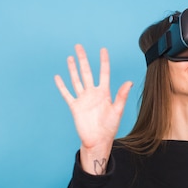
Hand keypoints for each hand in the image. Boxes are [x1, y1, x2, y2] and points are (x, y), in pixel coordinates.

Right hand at [54, 44, 132, 173]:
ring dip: (72, 69)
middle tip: (79, 46)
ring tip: (70, 57)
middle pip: (87, 72)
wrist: (98, 141)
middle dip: (83, 59)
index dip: (103, 61)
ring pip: (76, 80)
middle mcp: (93, 93)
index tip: (103, 49)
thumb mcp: (117, 111)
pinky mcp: (75, 106)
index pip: (104, 72)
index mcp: (104, 93)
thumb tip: (129, 82)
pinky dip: (62, 86)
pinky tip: (58, 77)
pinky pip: (67, 94)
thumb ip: (121, 96)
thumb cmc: (110, 128)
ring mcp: (83, 99)